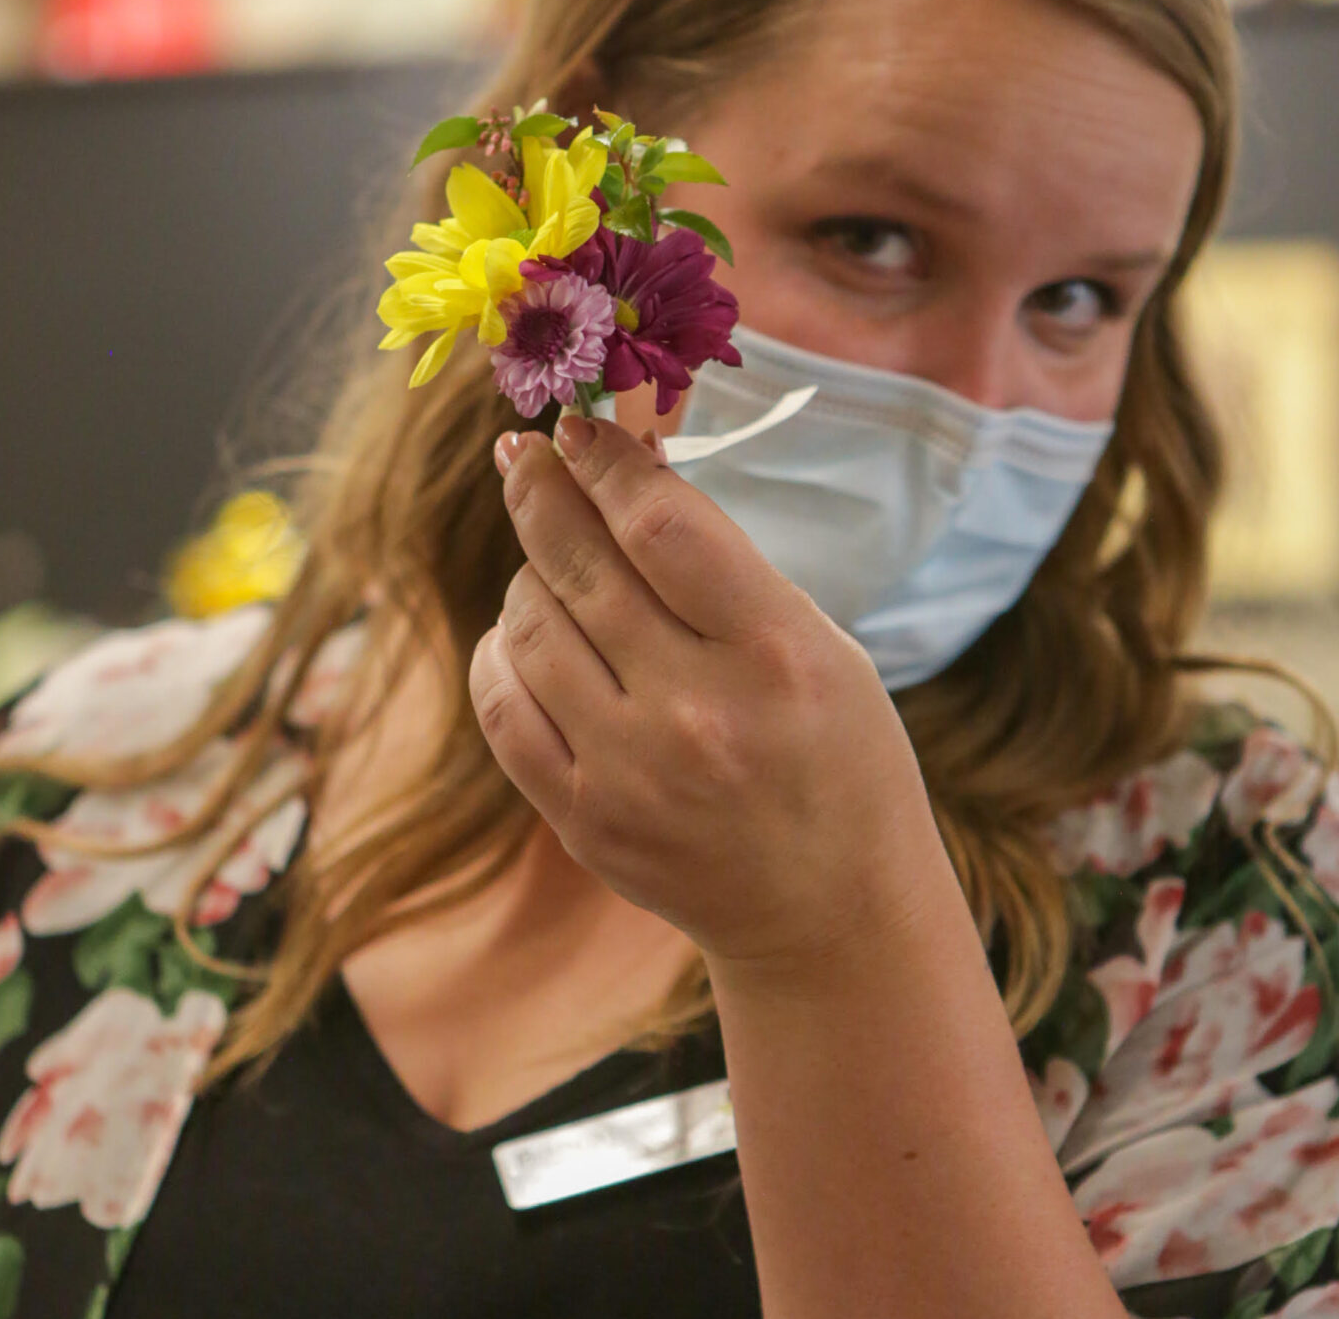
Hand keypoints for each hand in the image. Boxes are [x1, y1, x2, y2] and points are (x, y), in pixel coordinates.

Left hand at [469, 414, 939, 971]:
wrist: (829, 912)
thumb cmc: (837, 755)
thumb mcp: (817, 642)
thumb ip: (722, 565)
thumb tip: (627, 468)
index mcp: (775, 653)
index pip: (660, 527)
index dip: (605, 463)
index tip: (577, 427)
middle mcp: (696, 712)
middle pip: (579, 567)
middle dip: (542, 492)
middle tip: (527, 455)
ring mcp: (629, 773)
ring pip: (528, 627)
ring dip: (530, 574)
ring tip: (554, 560)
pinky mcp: (583, 820)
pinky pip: (502, 706)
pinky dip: (502, 652)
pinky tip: (526, 633)